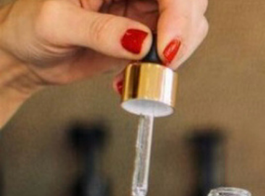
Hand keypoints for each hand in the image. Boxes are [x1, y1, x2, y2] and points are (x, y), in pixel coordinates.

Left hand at [0, 0, 207, 122]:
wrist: (28, 54)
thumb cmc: (29, 27)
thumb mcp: (57, 24)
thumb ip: (99, 31)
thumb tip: (141, 41)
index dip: (177, 12)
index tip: (167, 46)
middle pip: (188, 2)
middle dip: (183, 33)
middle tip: (164, 61)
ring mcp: (145, 10)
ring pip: (190, 25)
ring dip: (177, 53)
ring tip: (142, 69)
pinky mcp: (149, 35)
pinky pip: (175, 48)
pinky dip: (165, 68)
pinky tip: (137, 74)